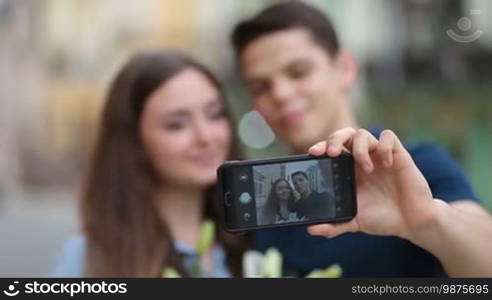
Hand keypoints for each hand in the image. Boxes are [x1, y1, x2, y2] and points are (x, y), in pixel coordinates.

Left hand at [307, 128, 436, 241]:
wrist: (412, 223)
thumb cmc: (382, 218)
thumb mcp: (354, 222)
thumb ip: (334, 226)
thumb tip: (311, 230)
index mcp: (348, 170)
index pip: (331, 149)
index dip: (321, 146)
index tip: (313, 153)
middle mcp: (362, 159)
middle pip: (344, 135)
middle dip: (335, 139)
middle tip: (333, 153)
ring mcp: (379, 156)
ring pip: (363, 134)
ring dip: (360, 148)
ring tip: (367, 169)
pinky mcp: (398, 155)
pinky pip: (389, 137)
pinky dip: (384, 146)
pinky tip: (387, 164)